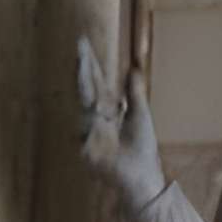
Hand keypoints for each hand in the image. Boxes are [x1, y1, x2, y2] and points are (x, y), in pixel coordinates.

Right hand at [77, 36, 164, 211]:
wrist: (142, 176)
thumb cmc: (142, 149)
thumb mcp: (140, 115)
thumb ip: (135, 93)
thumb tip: (133, 68)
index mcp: (108, 109)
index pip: (96, 83)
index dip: (90, 65)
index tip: (83, 45)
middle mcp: (96, 117)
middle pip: (87, 88)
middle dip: (83, 68)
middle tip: (79, 46)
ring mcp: (89, 131)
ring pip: (83, 102)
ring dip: (82, 82)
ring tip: (82, 61)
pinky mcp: (86, 147)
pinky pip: (84, 128)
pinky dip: (87, 116)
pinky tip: (90, 101)